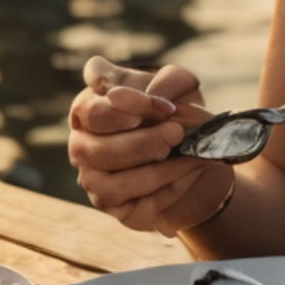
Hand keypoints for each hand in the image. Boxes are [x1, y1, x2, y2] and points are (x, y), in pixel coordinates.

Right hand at [67, 59, 230, 236]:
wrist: (202, 157)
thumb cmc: (182, 117)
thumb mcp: (183, 89)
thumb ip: (169, 82)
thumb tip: (155, 93)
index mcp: (91, 105)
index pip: (87, 108)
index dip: (125, 107)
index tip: (165, 108)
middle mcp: (82, 141)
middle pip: (90, 147)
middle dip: (139, 142)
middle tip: (176, 134)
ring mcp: (90, 175)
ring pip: (105, 181)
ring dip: (153, 169)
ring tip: (185, 154)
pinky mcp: (109, 203)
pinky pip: (128, 202)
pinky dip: (162, 186)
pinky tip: (185, 173)